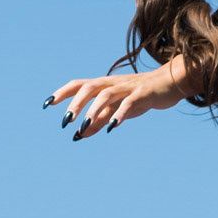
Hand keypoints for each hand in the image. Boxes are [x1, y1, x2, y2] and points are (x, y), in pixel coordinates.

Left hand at [44, 65, 185, 138]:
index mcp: (104, 85)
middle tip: (65, 122)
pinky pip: (128, 103)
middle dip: (75, 103)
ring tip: (83, 128)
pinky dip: (118, 114)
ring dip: (92, 112)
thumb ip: (98, 121)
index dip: (62, 92)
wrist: (169, 84)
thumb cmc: (140, 96)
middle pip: (89, 87)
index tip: (48, 105)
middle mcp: (112, 83)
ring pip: (105, 95)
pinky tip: (111, 128)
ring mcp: (127, 87)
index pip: (79, 84)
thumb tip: (78, 135)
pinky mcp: (142, 94)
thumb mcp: (116, 109)